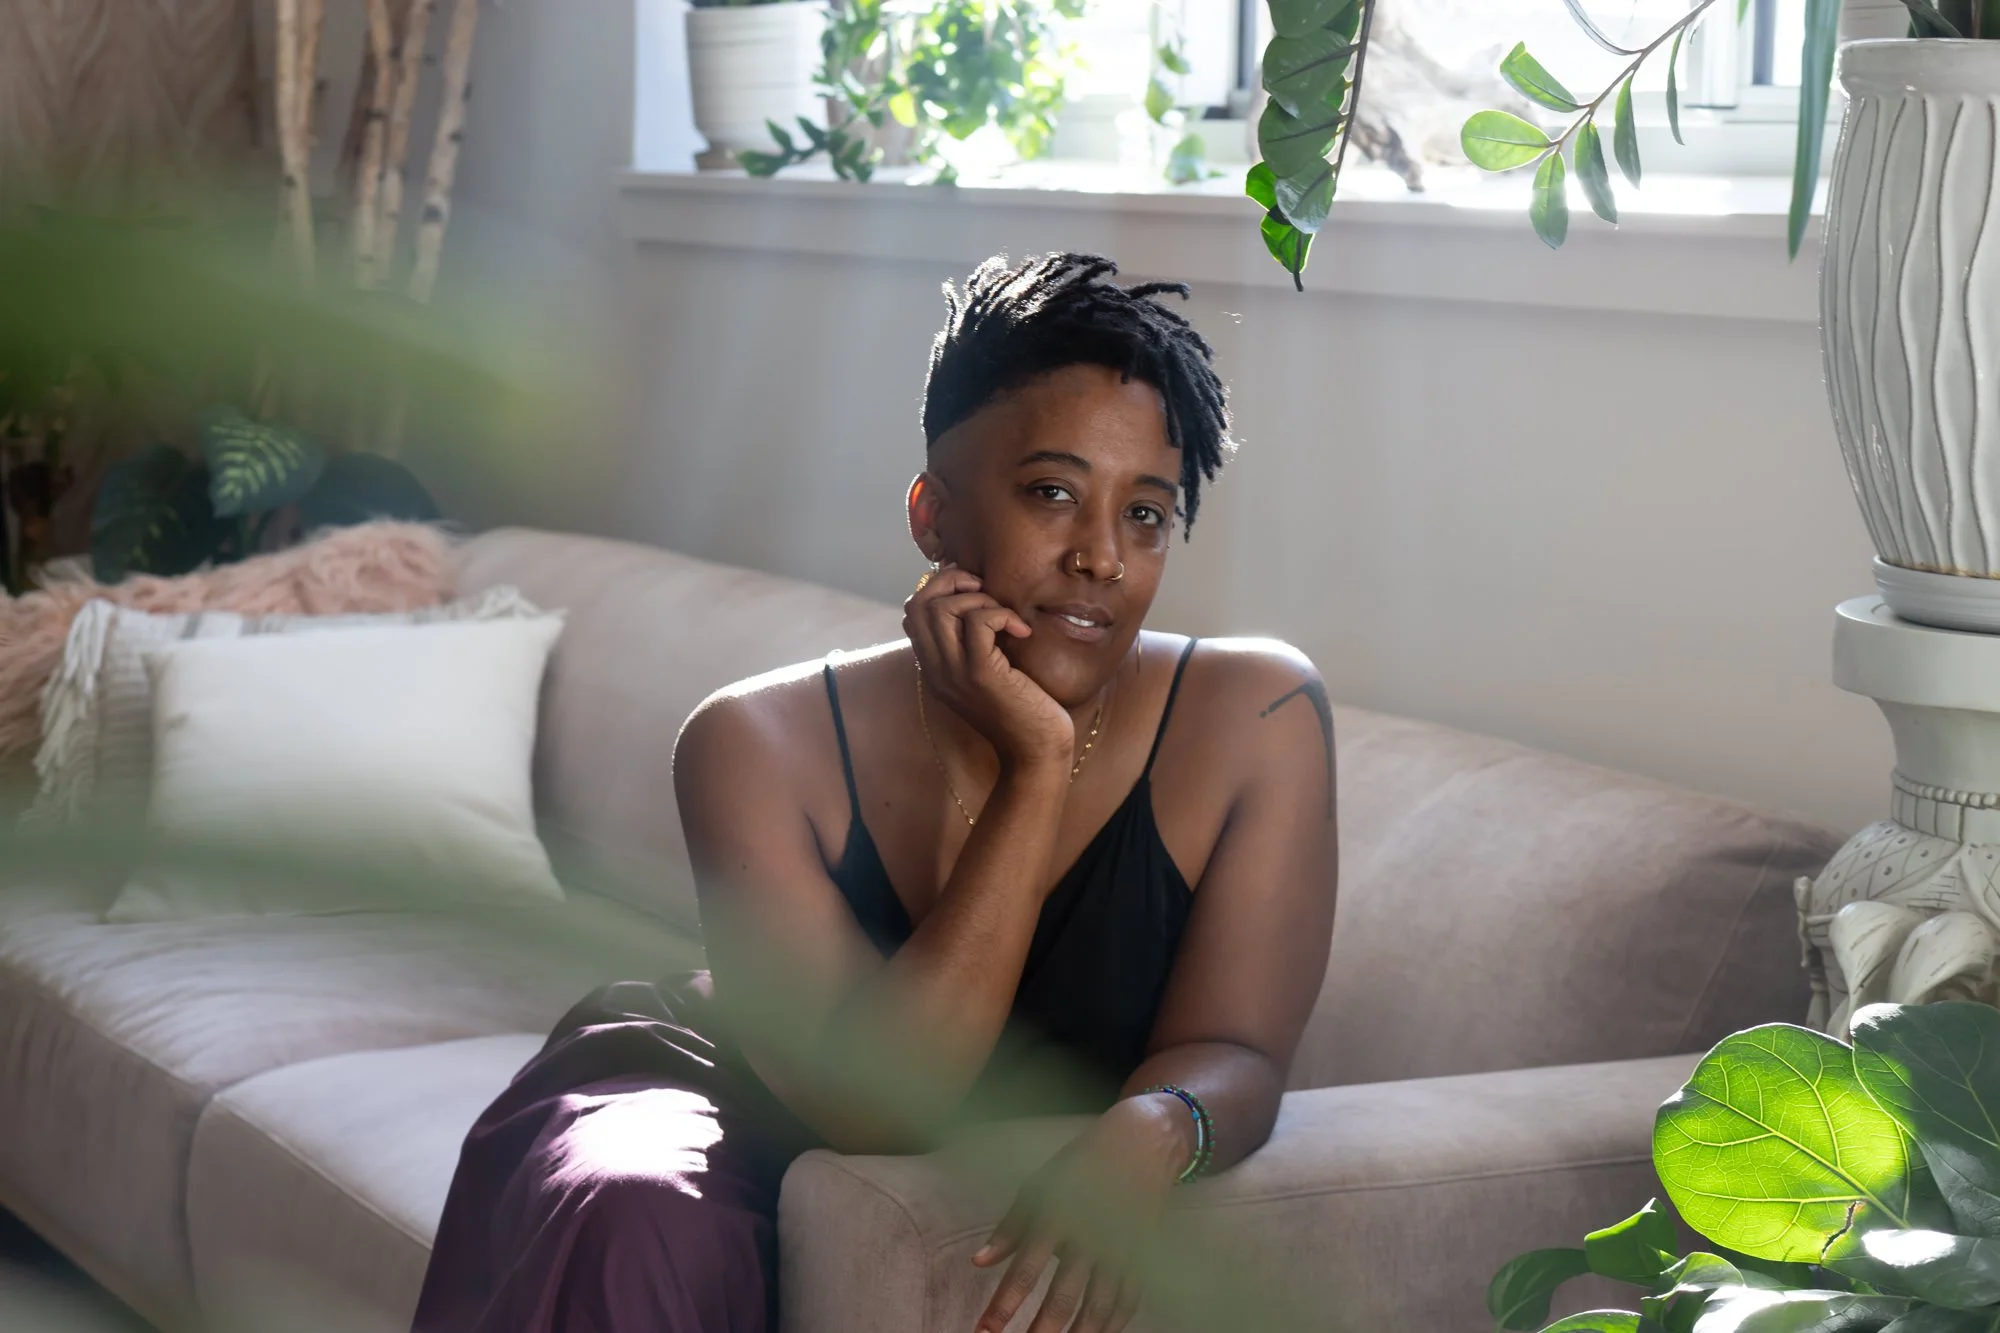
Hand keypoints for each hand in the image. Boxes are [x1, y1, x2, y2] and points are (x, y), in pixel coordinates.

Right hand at [906, 563, 1072, 769]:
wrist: (1036, 753)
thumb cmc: (1021, 710)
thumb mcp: (988, 672)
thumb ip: (973, 644)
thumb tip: (980, 600)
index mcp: (934, 668)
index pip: (912, 612)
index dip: (939, 588)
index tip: (973, 590)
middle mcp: (936, 670)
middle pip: (918, 604)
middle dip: (952, 582)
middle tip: (986, 591)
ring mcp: (955, 673)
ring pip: (942, 608)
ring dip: (977, 598)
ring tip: (1005, 616)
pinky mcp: (981, 674)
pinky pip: (979, 621)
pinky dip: (1002, 614)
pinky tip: (1022, 631)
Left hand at [970, 1096, 1188, 1332]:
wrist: (1140, 1144)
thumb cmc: (1079, 1165)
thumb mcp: (1038, 1186)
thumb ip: (1010, 1227)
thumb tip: (979, 1262)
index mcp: (1057, 1215)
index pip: (1026, 1270)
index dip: (1004, 1304)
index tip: (985, 1330)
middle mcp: (1089, 1236)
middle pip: (1064, 1296)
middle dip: (1041, 1329)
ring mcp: (1120, 1248)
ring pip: (1098, 1305)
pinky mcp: (1141, 1255)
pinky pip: (1127, 1299)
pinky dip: (1112, 1324)